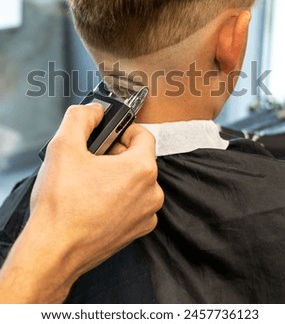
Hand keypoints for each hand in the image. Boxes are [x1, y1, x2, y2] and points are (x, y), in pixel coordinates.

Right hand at [0, 104, 163, 302]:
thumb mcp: (64, 146)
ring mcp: (146, 215)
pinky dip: (117, 198)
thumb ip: (81, 117)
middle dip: (115, 154)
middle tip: (90, 160)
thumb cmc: (60, 204)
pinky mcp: (137, 232)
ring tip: (88, 183)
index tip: (104, 136)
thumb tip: (95, 110)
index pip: (143, 135)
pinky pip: (132, 203)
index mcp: (142, 169)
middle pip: (139, 158)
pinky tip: (94, 202)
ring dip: (116, 177)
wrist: (54, 252)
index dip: (121, 130)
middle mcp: (152, 193)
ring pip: (135, 182)